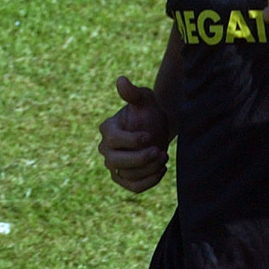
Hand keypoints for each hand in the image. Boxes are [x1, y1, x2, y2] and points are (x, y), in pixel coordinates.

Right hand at [98, 76, 170, 192]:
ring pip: (127, 176)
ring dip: (149, 169)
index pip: (113, 140)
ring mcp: (114, 166)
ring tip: (163, 157)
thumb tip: (121, 80)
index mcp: (107, 129)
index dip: (133, 141)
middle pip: (115, 162)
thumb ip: (133, 93)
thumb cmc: (149, 110)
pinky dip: (149, 181)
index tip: (150, 136)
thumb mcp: (144, 99)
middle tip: (160, 151)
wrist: (158, 128)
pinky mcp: (124, 179)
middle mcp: (106, 149)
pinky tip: (162, 169)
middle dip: (140, 159)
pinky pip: (133, 187)